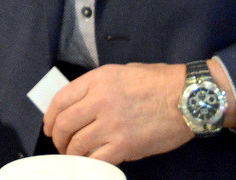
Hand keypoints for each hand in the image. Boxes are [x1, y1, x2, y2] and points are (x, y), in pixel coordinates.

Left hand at [42, 63, 193, 164]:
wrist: (187, 97)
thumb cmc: (158, 81)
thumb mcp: (121, 72)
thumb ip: (98, 87)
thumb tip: (80, 105)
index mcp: (97, 80)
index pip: (61, 99)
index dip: (49, 116)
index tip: (49, 126)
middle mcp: (100, 101)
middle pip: (64, 123)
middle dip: (57, 137)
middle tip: (60, 144)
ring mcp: (112, 124)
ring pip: (77, 144)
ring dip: (71, 152)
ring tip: (73, 155)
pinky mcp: (125, 145)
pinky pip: (97, 159)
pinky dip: (89, 163)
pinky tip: (90, 162)